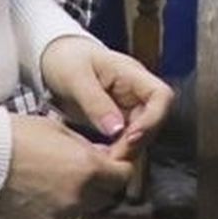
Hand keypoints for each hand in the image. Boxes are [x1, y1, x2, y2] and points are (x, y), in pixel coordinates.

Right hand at [0, 113, 136, 218]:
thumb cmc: (17, 137)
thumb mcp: (59, 131)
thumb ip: (86, 147)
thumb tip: (102, 156)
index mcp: (87, 169)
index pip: (122, 176)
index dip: (120, 167)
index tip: (114, 162)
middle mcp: (78, 196)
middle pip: (107, 196)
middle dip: (103, 183)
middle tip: (90, 170)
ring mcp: (60, 215)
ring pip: (85, 210)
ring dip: (82, 198)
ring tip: (64, 182)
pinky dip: (60, 209)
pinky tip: (45, 194)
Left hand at [39, 35, 171, 152]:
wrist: (56, 58)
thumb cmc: (66, 60)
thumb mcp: (75, 78)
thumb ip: (95, 103)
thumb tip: (116, 131)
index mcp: (131, 73)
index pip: (161, 96)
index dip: (153, 119)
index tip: (131, 137)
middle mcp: (136, 90)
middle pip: (154, 119)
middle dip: (138, 140)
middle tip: (113, 157)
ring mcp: (129, 104)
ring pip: (143, 132)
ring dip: (129, 148)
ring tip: (106, 160)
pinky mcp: (119, 118)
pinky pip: (127, 137)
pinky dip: (118, 149)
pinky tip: (103, 156)